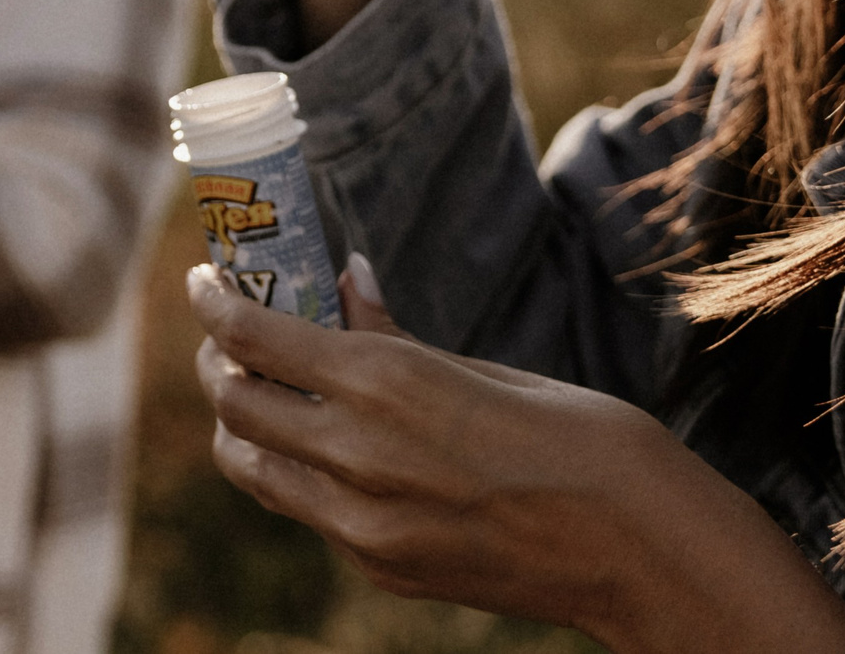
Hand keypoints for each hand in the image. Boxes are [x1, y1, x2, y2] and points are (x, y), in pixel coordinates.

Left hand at [188, 262, 844, 653]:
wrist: (642, 549)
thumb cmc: (580, 437)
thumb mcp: (482, 366)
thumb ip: (393, 335)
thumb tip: (345, 279)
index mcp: (383, 384)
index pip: (248, 337)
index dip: (211, 302)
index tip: (203, 279)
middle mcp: (355, 455)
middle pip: (231, 404)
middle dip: (217, 363)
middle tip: (228, 337)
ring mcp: (362, 522)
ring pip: (250, 467)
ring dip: (240, 424)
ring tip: (261, 392)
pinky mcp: (380, 566)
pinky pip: (304, 510)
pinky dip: (293, 471)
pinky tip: (324, 446)